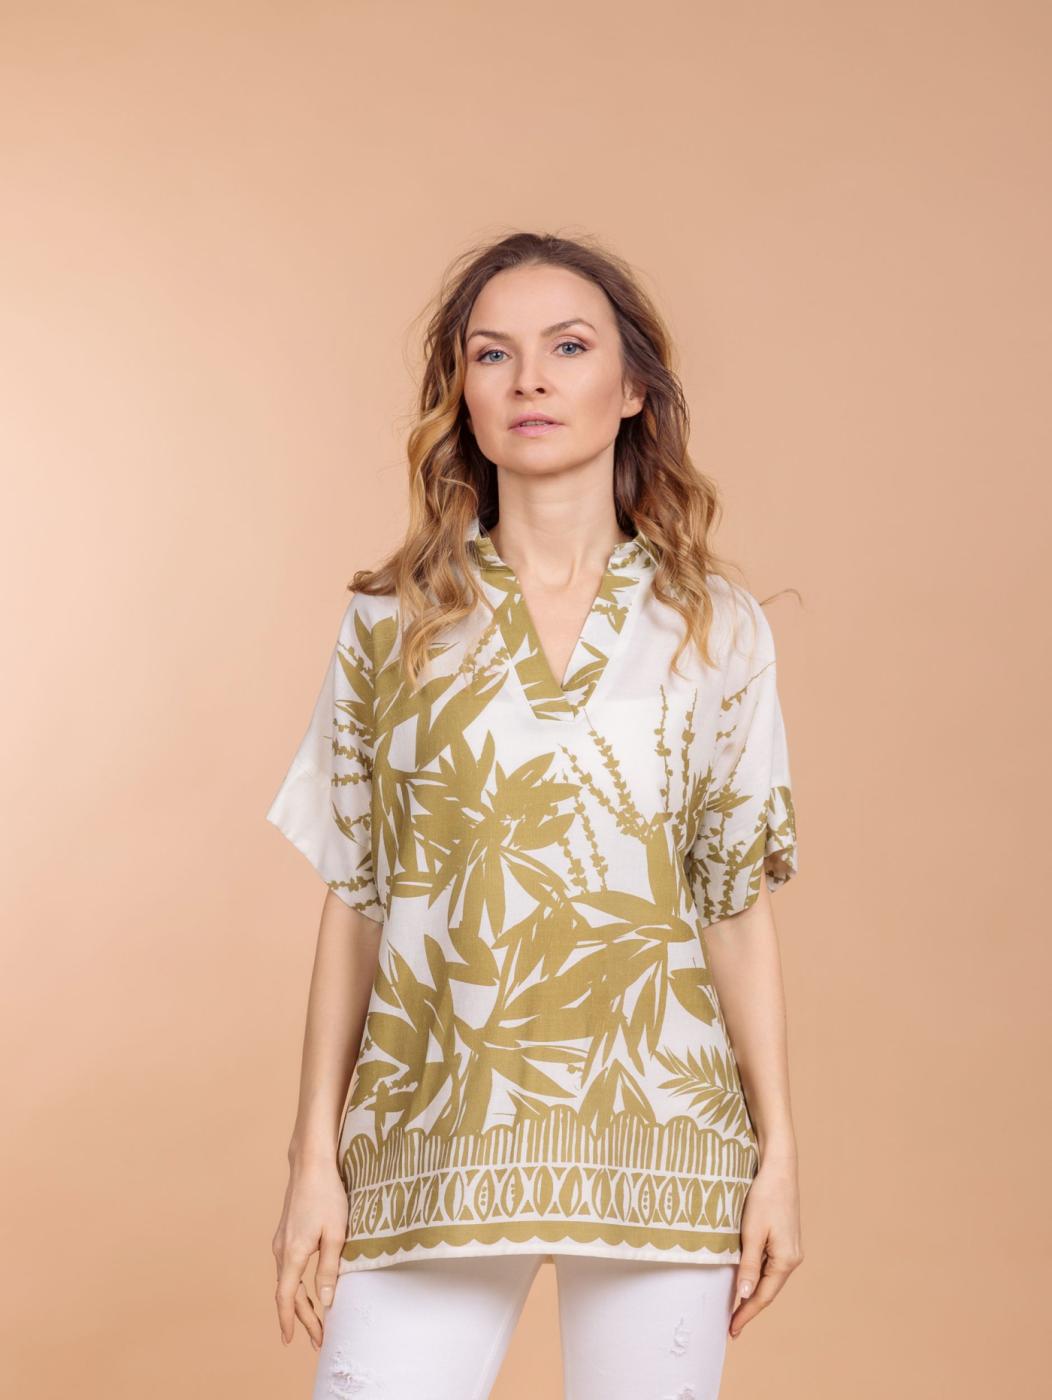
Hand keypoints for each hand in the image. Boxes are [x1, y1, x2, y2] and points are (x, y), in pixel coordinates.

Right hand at [272, 1152, 347, 1347]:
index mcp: (292, 1254)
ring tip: (316, 1319)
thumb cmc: (327, 1196)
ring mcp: (281, 1240)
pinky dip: (297, 1284)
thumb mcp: (335, 1234)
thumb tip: (325, 1301)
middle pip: (287, 1293)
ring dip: (300, 1302)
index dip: (288, 1322)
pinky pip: (288, 1267)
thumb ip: (329, 1270)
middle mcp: (281, 1250)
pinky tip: (308, 1288)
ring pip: (287, 1280)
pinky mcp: (286, 1232)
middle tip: (318, 1338)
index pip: (286, 1298)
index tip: (291, 1341)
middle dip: (302, 1318)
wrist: (311, 1164)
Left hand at [729, 1156, 802, 1338]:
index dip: (746, 1313)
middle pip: (768, 1290)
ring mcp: (790, 1248)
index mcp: (786, 1260)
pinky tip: (746, 1279)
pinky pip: (770, 1265)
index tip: (732, 1329)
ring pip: (769, 1278)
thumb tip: (744, 1294)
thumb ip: (748, 1265)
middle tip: (731, 1324)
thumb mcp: (752, 1232)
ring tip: (735, 1307)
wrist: (779, 1168)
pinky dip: (757, 1276)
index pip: (763, 1296)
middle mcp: (792, 1258)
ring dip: (753, 1292)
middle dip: (749, 1307)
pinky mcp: (785, 1238)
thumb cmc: (765, 1197)